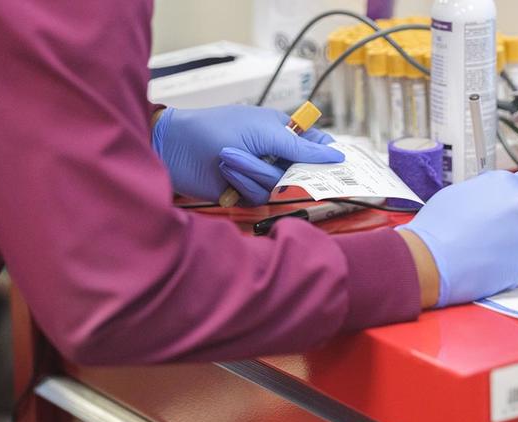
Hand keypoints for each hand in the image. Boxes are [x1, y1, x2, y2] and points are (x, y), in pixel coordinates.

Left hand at [152, 106, 343, 204]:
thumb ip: (301, 148)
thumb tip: (336, 156)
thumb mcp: (264, 131)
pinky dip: (242, 183)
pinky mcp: (246, 192)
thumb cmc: (219, 128)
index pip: (316, 148)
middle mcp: (275, 155)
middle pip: (302, 174)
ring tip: (229, 157)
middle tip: (271, 162)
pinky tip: (226, 172)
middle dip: (282, 168)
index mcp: (283, 133)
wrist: (177, 147)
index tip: (340, 167)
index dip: (327, 157)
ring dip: (253, 172)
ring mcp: (261, 175)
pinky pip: (259, 197)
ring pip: (279, 187)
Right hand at [397, 168, 517, 307]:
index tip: (507, 212)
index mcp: (506, 183)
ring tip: (484, 249)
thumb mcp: (458, 194)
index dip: (514, 203)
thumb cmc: (437, 228)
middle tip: (497, 231)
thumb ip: (485, 193)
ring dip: (513, 243)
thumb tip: (493, 196)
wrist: (431, 259)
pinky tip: (485, 262)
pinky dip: (508, 263)